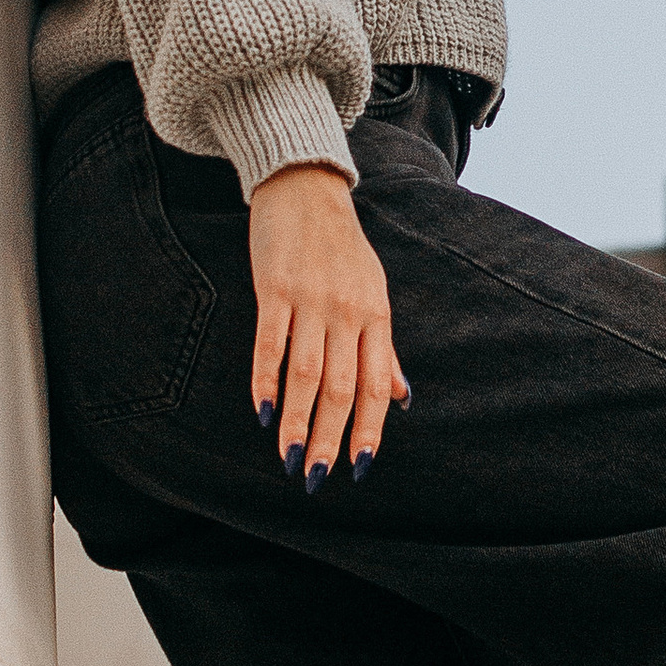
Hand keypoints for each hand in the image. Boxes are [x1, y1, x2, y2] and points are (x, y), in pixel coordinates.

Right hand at [247, 163, 409, 485]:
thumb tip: (402, 397)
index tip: (359, 468)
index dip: (369, 430)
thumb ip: (383, 348)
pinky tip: (263, 411)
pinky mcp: (275, 288)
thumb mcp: (374, 293)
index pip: (376, 386)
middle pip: (340, 388)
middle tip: (315, 477)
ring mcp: (310, 300)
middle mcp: (347, 312)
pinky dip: (266, 380)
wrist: (306, 189)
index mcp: (375, 316)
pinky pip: (270, 343)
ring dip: (295, 420)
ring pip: (305, 373)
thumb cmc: (342, 248)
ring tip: (287, 457)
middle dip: (328, 437)